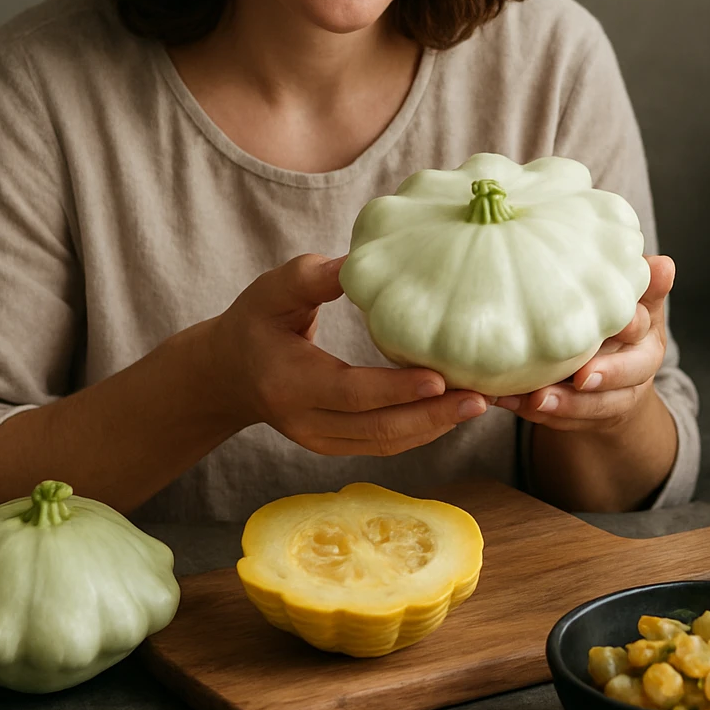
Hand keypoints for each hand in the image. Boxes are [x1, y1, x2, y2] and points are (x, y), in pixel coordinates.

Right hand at [205, 253, 488, 455]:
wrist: (229, 374)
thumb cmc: (256, 322)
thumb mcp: (272, 290)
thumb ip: (313, 277)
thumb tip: (355, 263)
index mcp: (289, 383)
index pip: (350, 392)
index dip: (395, 389)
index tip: (439, 378)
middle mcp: (305, 422)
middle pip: (377, 429)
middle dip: (432, 416)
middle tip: (480, 398)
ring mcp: (321, 441)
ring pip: (386, 443)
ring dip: (435, 427)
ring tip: (479, 403)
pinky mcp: (337, 446)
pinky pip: (386, 444)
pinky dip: (422, 430)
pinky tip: (455, 410)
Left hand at [491, 255, 675, 431]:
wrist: (615, 376)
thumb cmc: (617, 322)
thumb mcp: (635, 300)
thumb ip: (643, 283)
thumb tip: (664, 264)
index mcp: (648, 333)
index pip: (643, 327)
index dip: (632, 327)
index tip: (619, 326)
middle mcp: (638, 367)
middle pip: (629, 374)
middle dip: (606, 375)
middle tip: (581, 377)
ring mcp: (615, 397)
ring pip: (596, 406)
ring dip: (566, 404)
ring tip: (536, 398)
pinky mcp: (588, 419)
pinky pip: (565, 422)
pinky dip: (537, 415)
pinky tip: (509, 401)